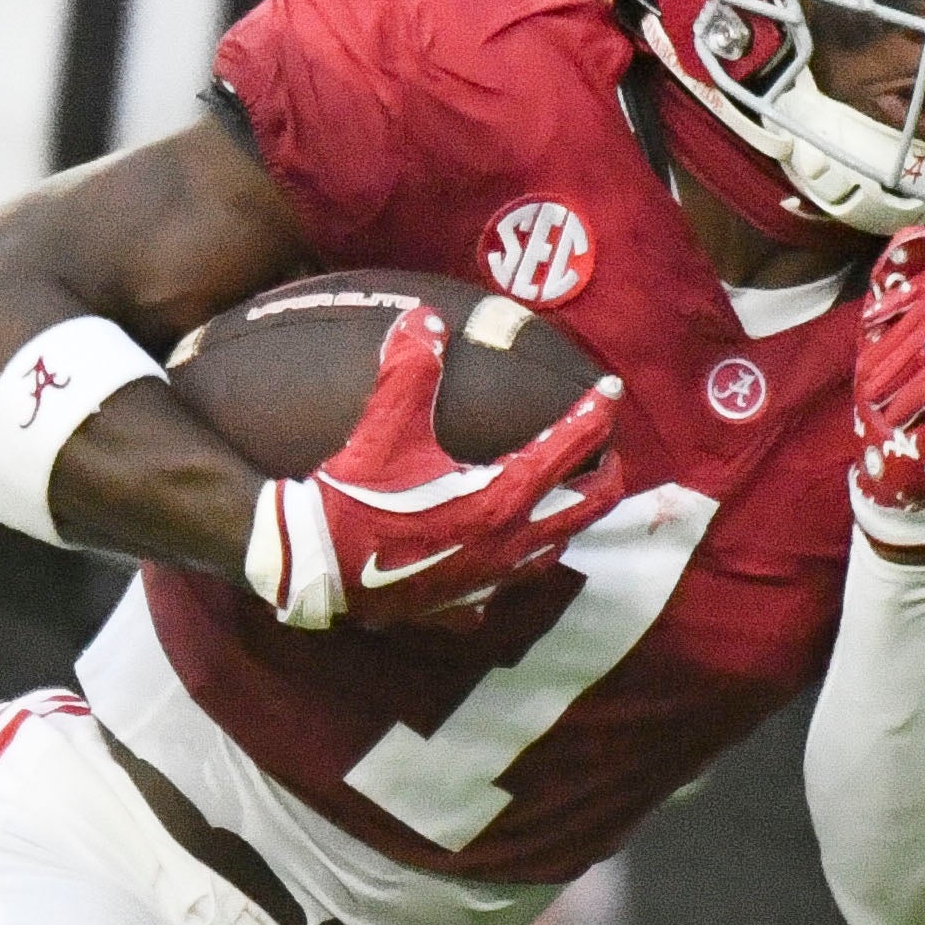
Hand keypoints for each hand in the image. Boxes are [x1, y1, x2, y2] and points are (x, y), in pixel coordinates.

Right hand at [245, 297, 623, 629]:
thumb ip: (410, 368)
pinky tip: (499, 562)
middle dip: (605, 478)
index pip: (569, 448)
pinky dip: (511, 570)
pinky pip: (501, 591)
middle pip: (584, 509)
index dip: (593, 414)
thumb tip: (424, 318)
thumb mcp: (386, 427)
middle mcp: (507, 543)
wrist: (314, 567)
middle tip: (609, 454)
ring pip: (551, 552)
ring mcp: (488, 581)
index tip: (610, 392)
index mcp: (501, 496)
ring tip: (569, 501)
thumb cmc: (355, 497)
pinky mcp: (459, 606)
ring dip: (568, 523)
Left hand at [853, 222, 924, 534]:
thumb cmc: (898, 411)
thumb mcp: (889, 334)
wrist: (895, 479)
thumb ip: (903, 283)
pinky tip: (906, 418)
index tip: (887, 340)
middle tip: (886, 382)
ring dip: (903, 365)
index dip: (914, 296)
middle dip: (904, 333)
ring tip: (896, 402)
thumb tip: (920, 232)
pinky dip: (912, 390)